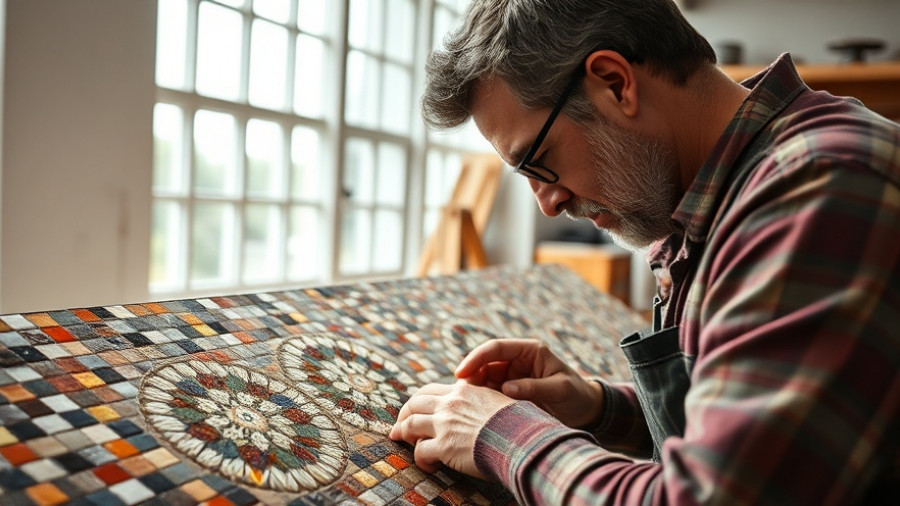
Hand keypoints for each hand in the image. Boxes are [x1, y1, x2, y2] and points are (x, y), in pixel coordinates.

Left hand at [389, 380, 515, 477]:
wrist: (522, 438)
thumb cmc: (518, 423)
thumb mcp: (501, 400)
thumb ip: (485, 400)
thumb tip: (487, 407)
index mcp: (464, 391)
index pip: (431, 390)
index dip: (419, 400)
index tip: (415, 409)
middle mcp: (450, 404)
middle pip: (414, 403)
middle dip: (403, 414)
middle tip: (400, 426)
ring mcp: (444, 424)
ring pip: (410, 424)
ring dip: (403, 433)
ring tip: (401, 441)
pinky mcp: (443, 447)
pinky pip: (419, 451)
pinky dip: (419, 458)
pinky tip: (428, 465)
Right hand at [455, 339, 603, 428]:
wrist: (586, 411)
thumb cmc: (576, 395)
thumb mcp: (560, 389)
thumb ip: (534, 387)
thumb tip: (506, 389)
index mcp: (529, 350)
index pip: (496, 348)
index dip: (476, 358)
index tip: (462, 373)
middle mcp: (517, 361)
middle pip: (484, 364)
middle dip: (471, 377)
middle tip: (460, 395)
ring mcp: (511, 377)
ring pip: (483, 380)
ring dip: (474, 391)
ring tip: (465, 406)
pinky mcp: (509, 393)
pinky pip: (489, 394)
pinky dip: (480, 402)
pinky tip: (474, 412)